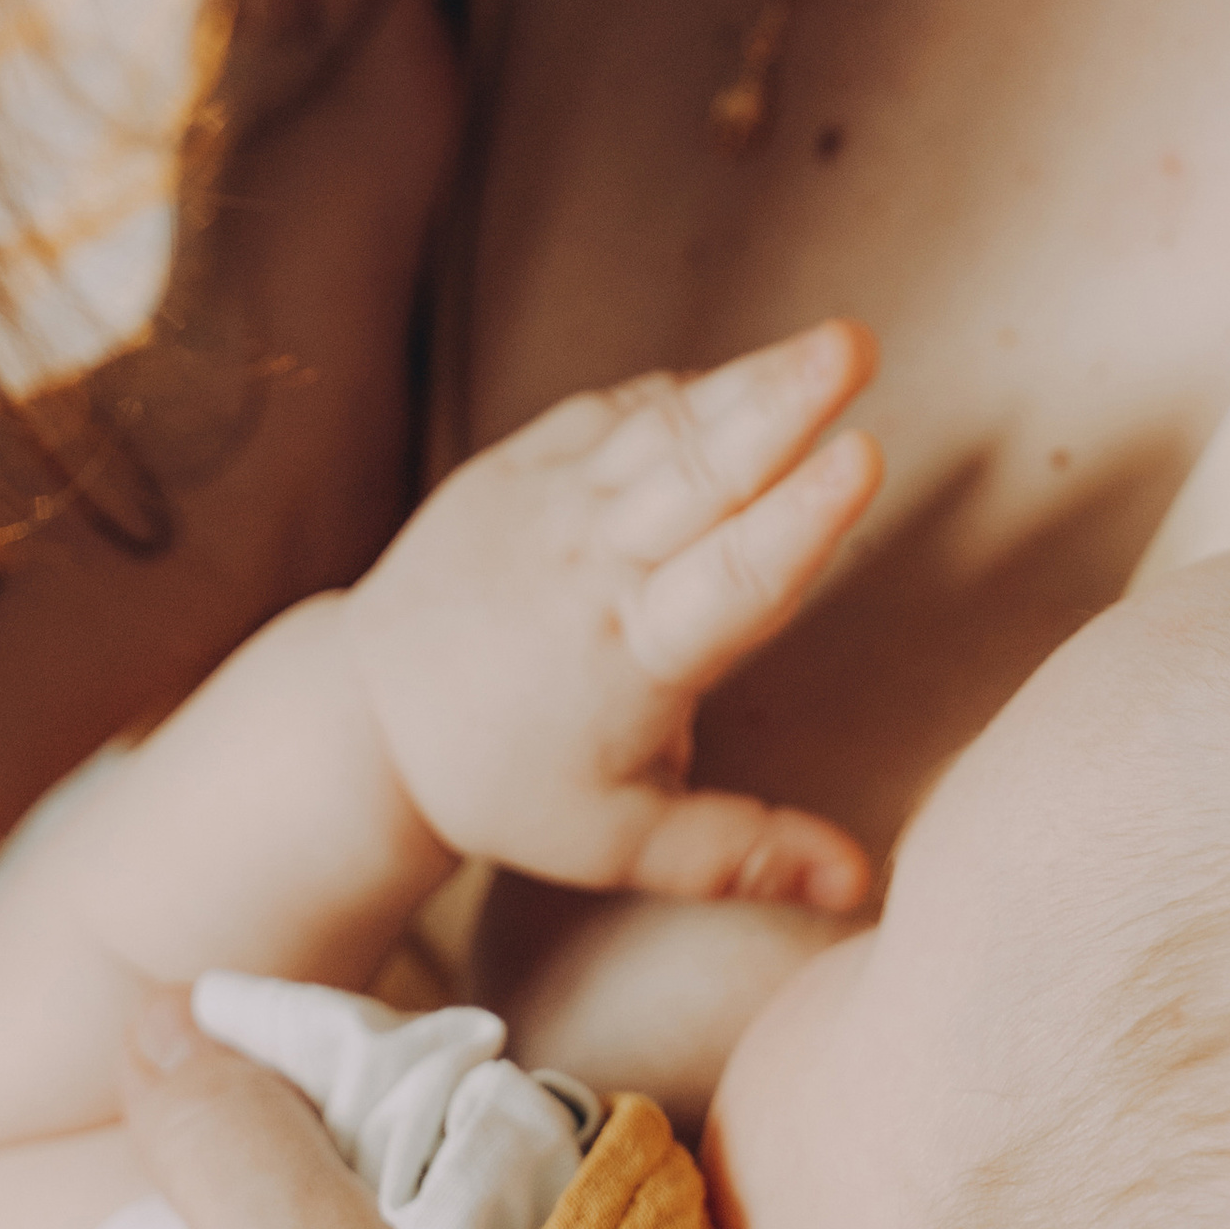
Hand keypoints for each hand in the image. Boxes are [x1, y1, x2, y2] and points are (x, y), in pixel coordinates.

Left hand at [345, 322, 880, 908]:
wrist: (366, 714)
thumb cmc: (505, 785)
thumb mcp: (620, 843)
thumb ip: (744, 856)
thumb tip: (859, 884)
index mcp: (630, 656)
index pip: (734, 580)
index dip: (804, 519)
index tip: (863, 457)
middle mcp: (592, 567)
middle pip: (700, 477)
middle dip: (782, 407)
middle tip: (855, 349)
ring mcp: (549, 505)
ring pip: (662, 432)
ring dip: (747, 383)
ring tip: (830, 343)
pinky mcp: (515, 468)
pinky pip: (606, 414)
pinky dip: (673, 393)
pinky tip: (731, 377)